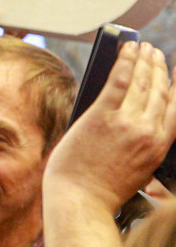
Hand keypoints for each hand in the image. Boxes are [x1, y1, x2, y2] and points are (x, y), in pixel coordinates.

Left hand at [45, 41, 175, 212]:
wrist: (80, 200)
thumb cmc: (101, 189)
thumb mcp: (138, 170)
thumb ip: (144, 146)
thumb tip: (139, 120)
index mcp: (159, 147)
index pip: (175, 109)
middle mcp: (147, 131)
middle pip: (159, 92)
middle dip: (159, 68)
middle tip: (157, 53)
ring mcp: (125, 122)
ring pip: (141, 83)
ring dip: (144, 60)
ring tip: (144, 47)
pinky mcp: (101, 115)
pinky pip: (118, 81)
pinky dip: (125, 61)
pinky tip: (127, 49)